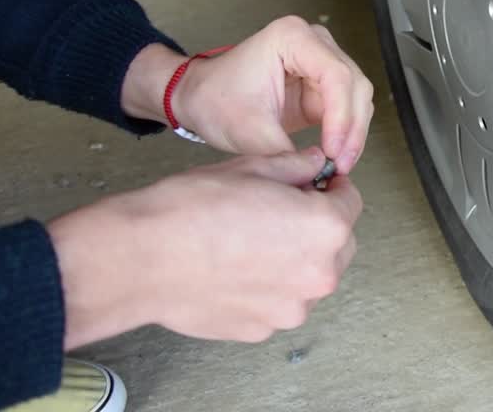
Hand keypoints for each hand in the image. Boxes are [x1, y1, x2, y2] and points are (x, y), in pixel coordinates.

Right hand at [49, 148, 361, 347]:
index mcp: (326, 228)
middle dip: (318, 226)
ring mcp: (291, 308)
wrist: (140, 258)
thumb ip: (298, 166)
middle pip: (338, 245)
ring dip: (295, 260)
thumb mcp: (253, 167)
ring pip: (309, 277)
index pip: (351, 202)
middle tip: (280, 212)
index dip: (332, 189)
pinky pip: (278, 302)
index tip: (315, 186)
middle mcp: (319, 274)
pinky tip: (233, 270)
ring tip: (251, 242)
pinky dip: (267, 288)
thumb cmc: (191, 209)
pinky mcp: (263, 329)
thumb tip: (317, 163)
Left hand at [122, 16, 373, 171]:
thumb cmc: (214, 99)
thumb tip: (317, 174)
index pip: (335, 75)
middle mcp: (314, 42)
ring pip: (357, 97)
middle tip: (340, 164)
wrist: (199, 96)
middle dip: (351, 128)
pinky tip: (335, 156)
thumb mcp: (247, 130)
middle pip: (353, 84)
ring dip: (353, 133)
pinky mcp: (323, 83)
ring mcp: (321, 60)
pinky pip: (348, 108)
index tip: (332, 151)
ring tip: (338, 164)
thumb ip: (285, 153)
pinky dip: (346, 133)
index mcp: (292, 38)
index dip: (341, 116)